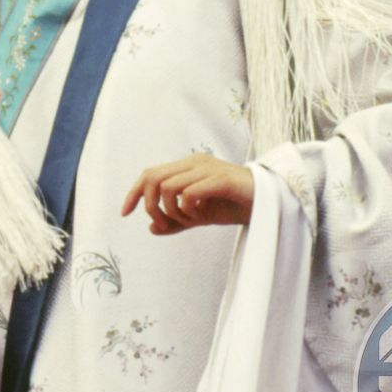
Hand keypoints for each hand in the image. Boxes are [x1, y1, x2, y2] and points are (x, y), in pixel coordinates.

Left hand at [121, 154, 253, 234]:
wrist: (266, 203)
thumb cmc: (232, 205)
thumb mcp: (199, 216)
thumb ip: (176, 222)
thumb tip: (151, 229)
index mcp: (186, 167)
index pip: (149, 174)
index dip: (133, 193)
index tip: (125, 213)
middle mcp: (193, 162)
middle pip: (152, 179)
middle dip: (150, 206)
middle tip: (164, 225)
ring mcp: (207, 168)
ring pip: (167, 187)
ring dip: (172, 211)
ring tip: (189, 220)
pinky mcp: (220, 179)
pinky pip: (189, 193)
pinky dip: (188, 209)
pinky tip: (201, 216)